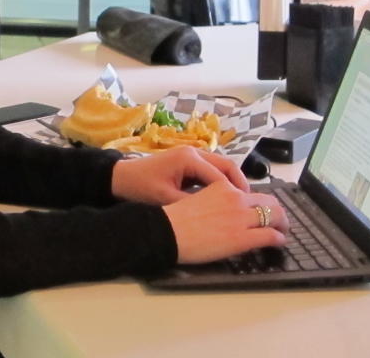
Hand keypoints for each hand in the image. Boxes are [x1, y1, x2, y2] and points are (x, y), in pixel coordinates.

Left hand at [110, 146, 248, 205]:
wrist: (119, 178)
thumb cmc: (141, 187)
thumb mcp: (166, 199)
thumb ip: (193, 205)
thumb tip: (217, 216)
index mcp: (189, 158)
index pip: (221, 176)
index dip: (235, 193)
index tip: (246, 210)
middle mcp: (193, 152)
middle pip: (226, 166)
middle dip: (239, 185)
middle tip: (250, 205)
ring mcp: (191, 156)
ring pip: (221, 168)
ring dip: (231, 184)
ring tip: (241, 204)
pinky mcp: (187, 163)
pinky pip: (211, 171)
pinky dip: (220, 183)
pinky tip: (224, 200)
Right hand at [163, 181, 288, 263]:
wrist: (168, 232)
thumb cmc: (175, 219)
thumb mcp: (198, 199)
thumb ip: (216, 200)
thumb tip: (225, 210)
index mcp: (223, 187)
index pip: (251, 192)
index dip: (260, 202)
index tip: (262, 209)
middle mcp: (235, 198)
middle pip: (269, 201)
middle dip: (277, 211)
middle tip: (279, 220)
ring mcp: (241, 218)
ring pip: (275, 216)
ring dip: (282, 223)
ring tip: (282, 230)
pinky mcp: (243, 237)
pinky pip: (271, 235)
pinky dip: (279, 238)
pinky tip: (279, 242)